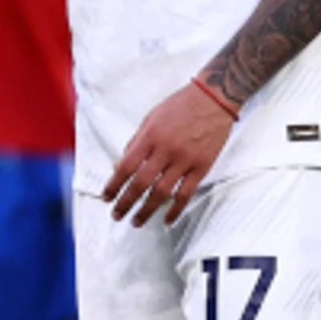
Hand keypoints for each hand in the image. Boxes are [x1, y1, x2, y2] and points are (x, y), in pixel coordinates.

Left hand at [102, 79, 235, 227]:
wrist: (214, 98)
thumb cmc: (181, 106)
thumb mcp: (151, 117)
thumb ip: (136, 142)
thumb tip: (120, 165)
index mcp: (150, 136)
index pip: (126, 166)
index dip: (114, 185)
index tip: (106, 197)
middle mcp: (166, 150)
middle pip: (141, 183)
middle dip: (125, 202)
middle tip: (117, 214)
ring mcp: (185, 160)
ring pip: (162, 192)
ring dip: (146, 210)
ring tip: (136, 221)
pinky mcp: (202, 167)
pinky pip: (186, 193)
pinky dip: (175, 209)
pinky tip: (166, 219)